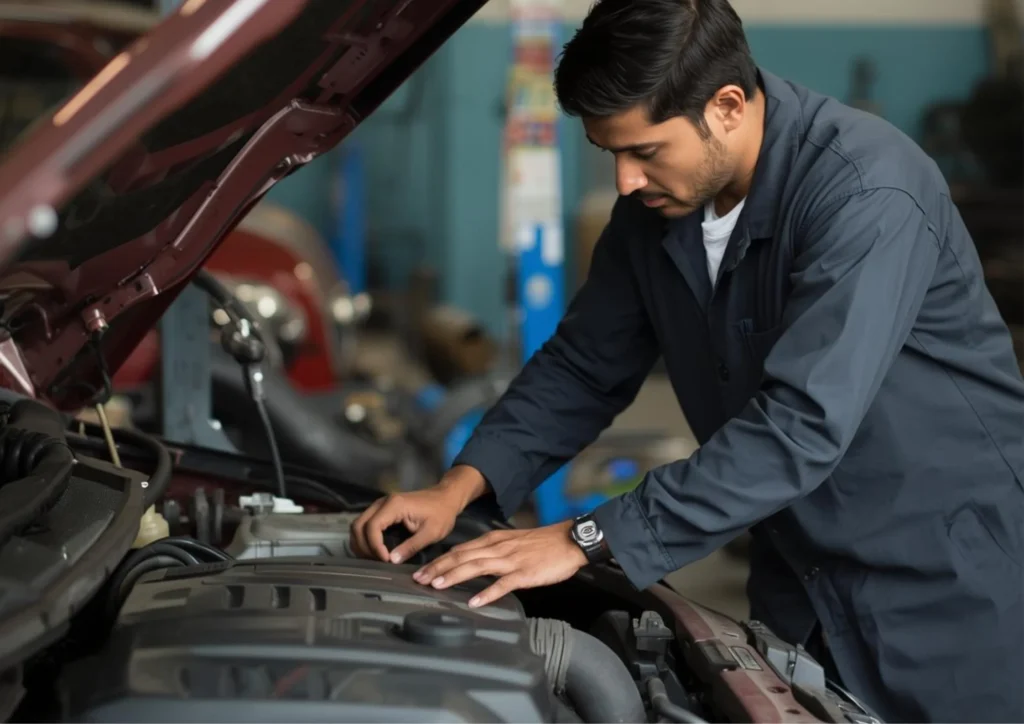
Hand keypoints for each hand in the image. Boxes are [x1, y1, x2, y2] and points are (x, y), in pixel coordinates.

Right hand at [349, 466, 486, 563]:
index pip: (372, 527)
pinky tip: (374, 552)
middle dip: (364, 547)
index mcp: (394, 505)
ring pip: (358, 525)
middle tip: (376, 562)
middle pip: (358, 525)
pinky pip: (364, 525)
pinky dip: (364, 539)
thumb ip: (411, 546)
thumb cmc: (442, 513)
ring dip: (361, 544)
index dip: (374, 546)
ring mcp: (380, 505)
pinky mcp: (381, 510)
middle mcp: (382, 503)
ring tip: (374, 559)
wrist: (446, 498)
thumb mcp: (431, 533)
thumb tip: (392, 561)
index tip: (385, 560)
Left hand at [412, 521, 587, 607]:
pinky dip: (487, 593)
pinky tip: (474, 601)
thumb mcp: (512, 542)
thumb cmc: (542, 544)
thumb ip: (492, 551)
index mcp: (493, 540)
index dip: (439, 560)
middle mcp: (498, 548)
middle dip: (438, 568)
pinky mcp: (524, 573)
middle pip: (462, 557)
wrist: (569, 540)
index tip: (422, 570)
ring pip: (477, 567)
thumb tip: (473, 562)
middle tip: (418, 579)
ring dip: (455, 576)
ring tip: (437, 586)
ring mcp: (511, 560)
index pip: (460, 550)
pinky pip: (503, 584)